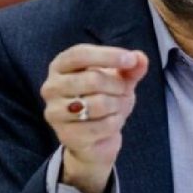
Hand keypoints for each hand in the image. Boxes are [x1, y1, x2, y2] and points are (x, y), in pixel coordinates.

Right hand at [40, 44, 148, 192]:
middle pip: (92, 79)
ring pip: (98, 103)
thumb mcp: (120, 79)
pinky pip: (101, 126)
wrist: (98, 137)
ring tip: (117, 107)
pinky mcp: (66, 135)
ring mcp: (55, 112)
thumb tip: (140, 57)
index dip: (107, 55)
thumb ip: (131, 67)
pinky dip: (115, 123)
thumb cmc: (105, 98)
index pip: (80, 54)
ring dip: (117, 105)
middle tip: (122, 91)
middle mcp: (51, 87)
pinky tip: (112, 122)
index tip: (130, 60)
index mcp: (61, 66)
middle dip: (117, 86)